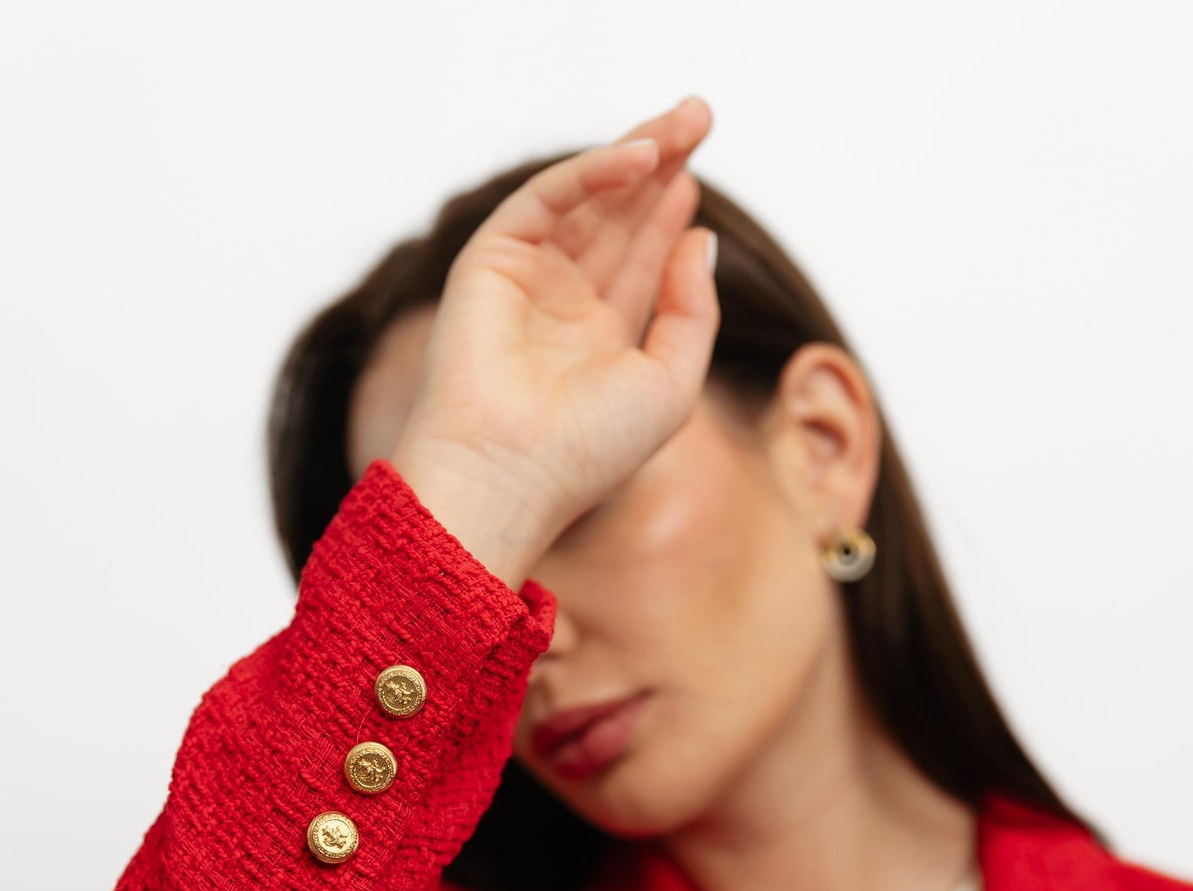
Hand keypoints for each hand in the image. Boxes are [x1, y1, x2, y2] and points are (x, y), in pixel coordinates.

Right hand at [389, 95, 717, 587]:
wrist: (511, 473)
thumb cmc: (588, 452)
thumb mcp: (671, 384)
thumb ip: (692, 311)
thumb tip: (702, 237)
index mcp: (598, 342)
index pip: (639, 259)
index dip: (670, 212)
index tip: (700, 174)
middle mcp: (559, 307)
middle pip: (616, 217)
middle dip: (660, 165)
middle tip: (700, 114)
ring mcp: (524, 281)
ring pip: (586, 199)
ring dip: (636, 154)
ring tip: (686, 120)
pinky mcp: (490, 261)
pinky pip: (547, 199)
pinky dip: (592, 172)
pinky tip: (642, 158)